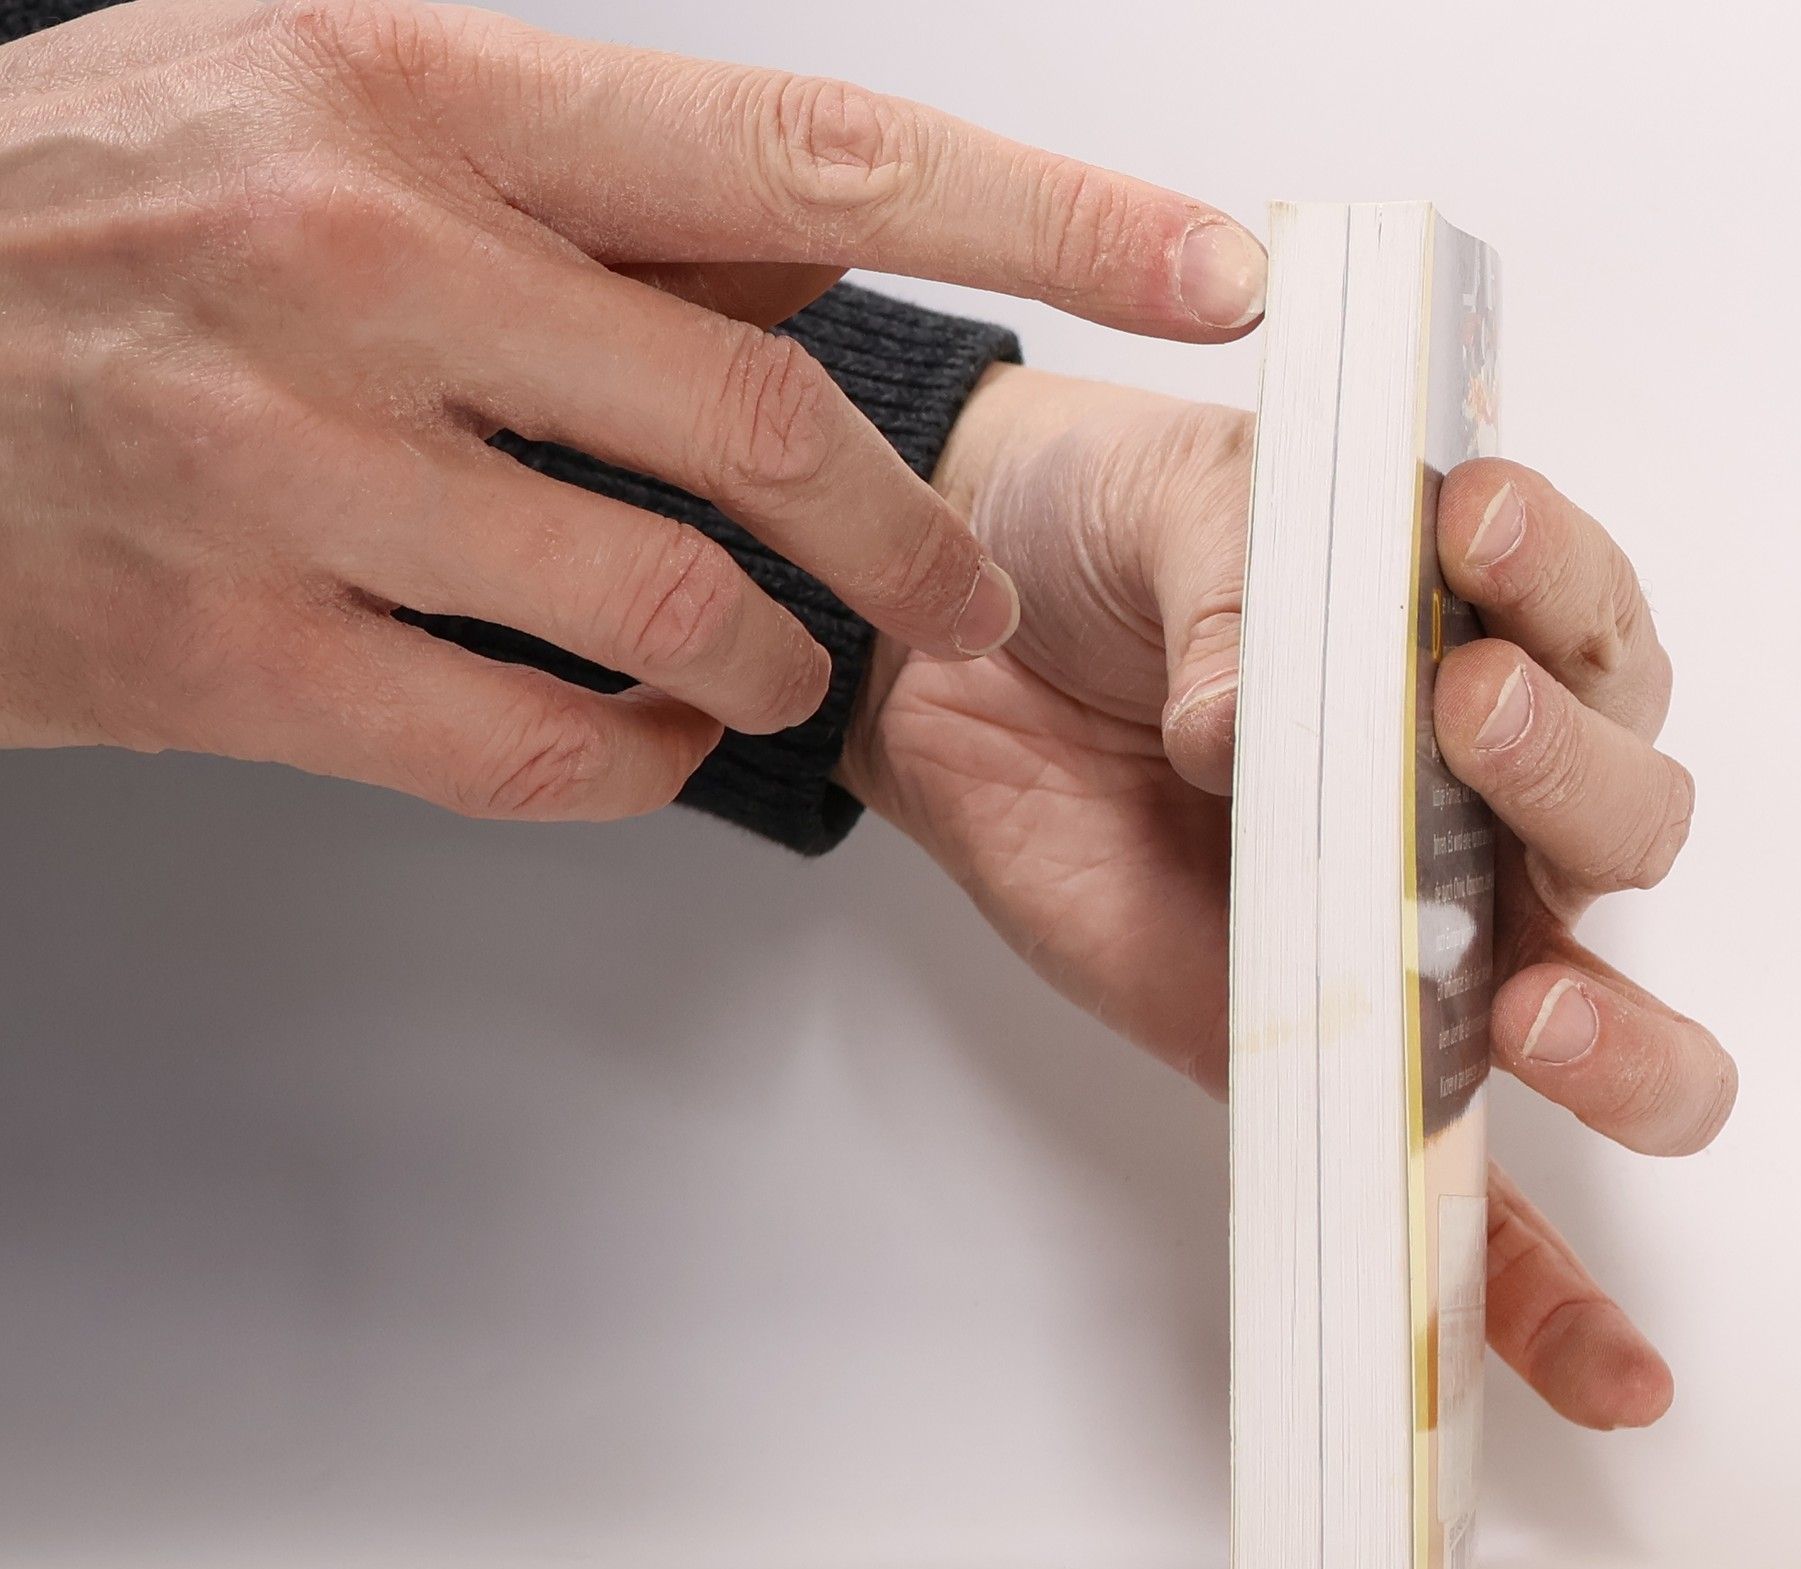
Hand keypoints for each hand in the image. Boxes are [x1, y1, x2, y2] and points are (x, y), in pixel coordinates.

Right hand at [0, 0, 1265, 818]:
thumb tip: (820, 238)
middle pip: (768, 421)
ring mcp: (297, 469)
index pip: (814, 148)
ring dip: (774, 660)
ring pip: (665, 605)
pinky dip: (637, 762)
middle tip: (969, 594)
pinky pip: (530, 747)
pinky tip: (650, 736)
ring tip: (788, 669)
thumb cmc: (95, 215)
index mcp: (418, 93)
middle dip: (912, 537)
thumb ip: (590, 176)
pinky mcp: (237, 656)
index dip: (1046, 212)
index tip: (1208, 266)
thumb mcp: (334, 99)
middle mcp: (370, 263)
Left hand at [840, 367, 1736, 1428]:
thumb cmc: (1099, 546)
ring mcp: (1408, 932)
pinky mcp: (1322, 1045)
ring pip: (1595, 1013)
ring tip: (1530, 1005)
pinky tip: (1606, 1369)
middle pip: (1621, 824)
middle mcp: (1472, 795)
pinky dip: (1534, 1287)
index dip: (1558, 590)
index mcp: (1477, 634)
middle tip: (1459, 717)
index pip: (1590, 630)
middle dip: (1569, 779)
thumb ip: (1241, 589)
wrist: (959, 641)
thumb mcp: (1179, 500)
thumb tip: (1242, 739)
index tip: (1474, 531)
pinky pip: (1459, 1186)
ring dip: (1613, 1033)